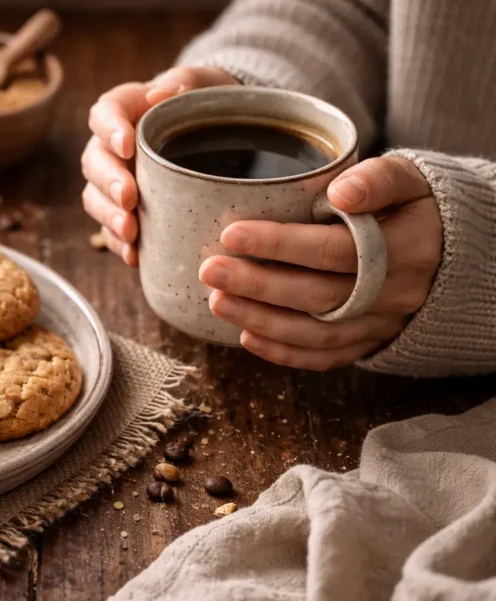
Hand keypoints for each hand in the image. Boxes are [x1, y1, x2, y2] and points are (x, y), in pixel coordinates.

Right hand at [81, 66, 237, 264]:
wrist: (215, 132)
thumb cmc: (205, 103)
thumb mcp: (204, 84)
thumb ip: (186, 82)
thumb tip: (163, 95)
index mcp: (125, 110)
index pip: (103, 114)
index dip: (109, 130)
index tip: (126, 145)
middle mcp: (111, 147)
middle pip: (94, 162)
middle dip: (108, 182)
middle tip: (129, 197)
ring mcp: (114, 181)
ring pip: (95, 198)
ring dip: (108, 216)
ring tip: (130, 230)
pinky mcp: (124, 211)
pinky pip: (110, 230)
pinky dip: (119, 244)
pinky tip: (134, 255)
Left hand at [199, 156, 441, 369]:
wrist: (455, 251)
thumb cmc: (417, 206)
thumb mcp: (411, 179)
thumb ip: (378, 178)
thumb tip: (340, 191)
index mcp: (406, 247)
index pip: (335, 250)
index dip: (282, 244)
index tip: (233, 233)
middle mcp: (396, 293)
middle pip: (319, 295)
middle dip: (258, 285)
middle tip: (211, 270)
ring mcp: (383, 323)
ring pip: (317, 333)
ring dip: (261, 320)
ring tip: (217, 301)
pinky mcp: (371, 342)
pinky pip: (326, 357)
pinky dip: (284, 353)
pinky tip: (246, 337)